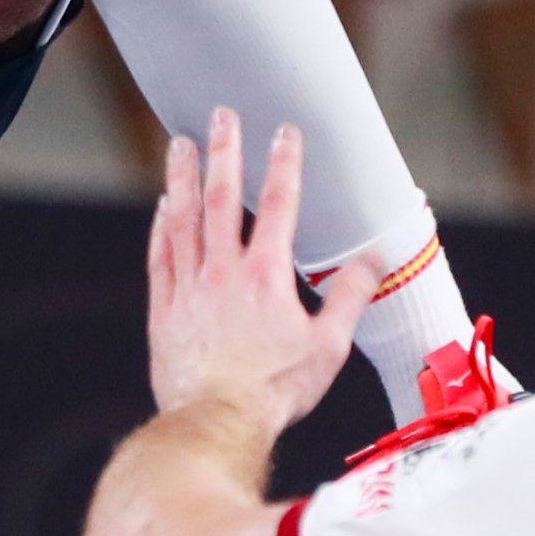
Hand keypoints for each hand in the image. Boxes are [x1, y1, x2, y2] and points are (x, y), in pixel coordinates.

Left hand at [146, 108, 376, 434]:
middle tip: (222, 115)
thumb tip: (373, 261)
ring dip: (183, 177)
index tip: (285, 131)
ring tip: (181, 144)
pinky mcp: (164, 310)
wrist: (216, 420)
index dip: (284, 164)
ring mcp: (189, 288)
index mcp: (266, 277)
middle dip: (225, 151)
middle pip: (223, 198)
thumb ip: (350, 298)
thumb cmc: (275, 390)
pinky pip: (161, 256)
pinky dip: (161, 227)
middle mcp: (223, 272)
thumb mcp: (328, 346)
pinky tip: (163, 207)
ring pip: (184, 219)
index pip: (279, 205)